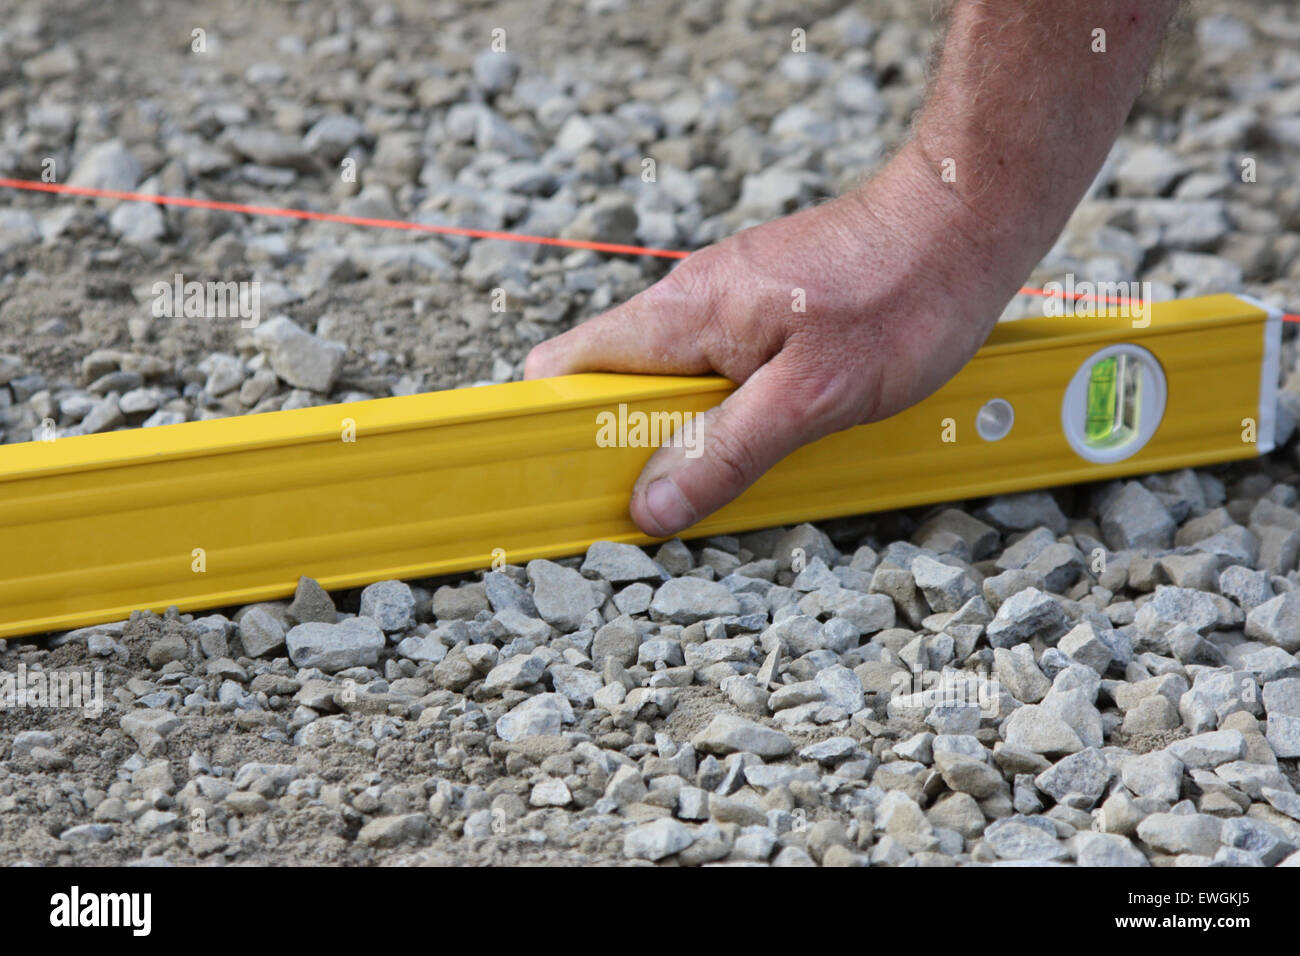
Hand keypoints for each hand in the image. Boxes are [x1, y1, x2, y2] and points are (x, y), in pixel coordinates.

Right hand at [525, 145, 1029, 537]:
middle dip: (637, 449)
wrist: (965, 219)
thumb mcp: (813, 396)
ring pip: (674, 387)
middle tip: (681, 497)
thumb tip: (652, 503)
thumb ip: (727, 451)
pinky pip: (721, 375)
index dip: (556, 429)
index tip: (574, 486)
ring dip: (695, 437)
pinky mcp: (763, 314)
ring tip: (746, 467)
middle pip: (617, 388)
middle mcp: (690, 304)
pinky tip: (781, 433)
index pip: (566, 369)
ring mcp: (726, 305)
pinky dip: (735, 415)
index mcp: (681, 316)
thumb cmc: (903, 293)